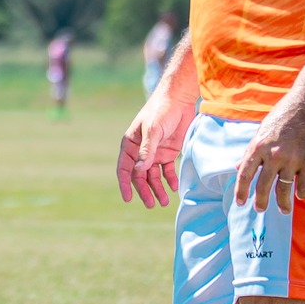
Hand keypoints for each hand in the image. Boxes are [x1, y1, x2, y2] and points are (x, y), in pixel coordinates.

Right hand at [117, 89, 196, 208]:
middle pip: (139, 175)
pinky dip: (170, 179)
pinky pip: (167, 170)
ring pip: (153, 175)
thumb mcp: (153, 130)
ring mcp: (155, 152)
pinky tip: (174, 187)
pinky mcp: (169, 151)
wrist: (179, 98)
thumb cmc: (161, 111)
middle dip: (145, 190)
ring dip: (158, 188)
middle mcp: (141, 150)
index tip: (128, 198)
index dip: (125, 184)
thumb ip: (147, 150)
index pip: (124, 168)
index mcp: (131, 144)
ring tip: (164, 201)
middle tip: (152, 204)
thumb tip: (139, 170)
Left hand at [232, 92, 304, 212]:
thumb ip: (252, 151)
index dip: (241, 191)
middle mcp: (273, 155)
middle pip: (263, 186)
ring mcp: (292, 159)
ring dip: (283, 203)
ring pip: (284, 190)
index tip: (240, 203)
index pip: (244, 174)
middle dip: (261, 202)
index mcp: (258, 146)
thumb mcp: (262, 131)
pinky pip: (304, 184)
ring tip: (283, 210)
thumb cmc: (284, 115)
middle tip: (259, 210)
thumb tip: (238, 167)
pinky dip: (302, 192)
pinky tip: (300, 195)